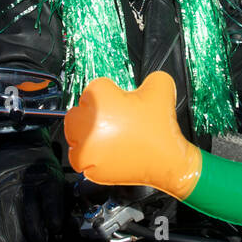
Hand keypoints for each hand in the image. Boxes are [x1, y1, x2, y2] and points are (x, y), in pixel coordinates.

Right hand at [0, 167, 64, 241]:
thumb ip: (64, 201)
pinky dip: (3, 239)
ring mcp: (6, 195)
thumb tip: (69, 227)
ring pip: (13, 227)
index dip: (55, 224)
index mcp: (46, 180)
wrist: (13, 148)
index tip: (56, 232)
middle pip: (31, 222)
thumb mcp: (57, 177)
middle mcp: (25, 187)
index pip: (52, 206)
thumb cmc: (40, 168)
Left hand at [65, 72, 201, 199]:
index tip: (121, 102)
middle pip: (76, 112)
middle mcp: (87, 121)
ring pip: (73, 135)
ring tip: (105, 136)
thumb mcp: (161, 87)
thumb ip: (151, 75)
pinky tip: (102, 152)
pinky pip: (77, 158)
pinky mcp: (89, 166)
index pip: (95, 89)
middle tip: (110, 119)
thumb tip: (146, 79)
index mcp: (100, 97)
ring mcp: (86, 146)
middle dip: (91, 114)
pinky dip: (87, 155)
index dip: (111, 94)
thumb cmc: (162, 129)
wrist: (168, 161)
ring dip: (85, 133)